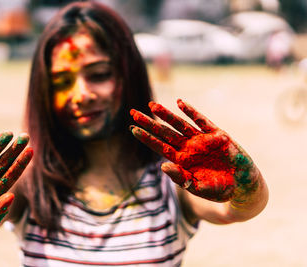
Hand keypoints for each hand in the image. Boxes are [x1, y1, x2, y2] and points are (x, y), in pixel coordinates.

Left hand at [130, 99, 258, 202]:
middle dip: (149, 122)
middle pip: (164, 132)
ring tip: (152, 105)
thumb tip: (162, 166)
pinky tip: (179, 103)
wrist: (242, 186)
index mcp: (181, 160)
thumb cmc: (218, 189)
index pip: (159, 146)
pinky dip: (191, 112)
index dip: (146, 138)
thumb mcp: (197, 187)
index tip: (132, 128)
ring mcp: (201, 140)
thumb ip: (180, 178)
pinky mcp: (216, 134)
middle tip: (133, 112)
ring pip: (180, 124)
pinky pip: (201, 121)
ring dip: (166, 115)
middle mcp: (188, 147)